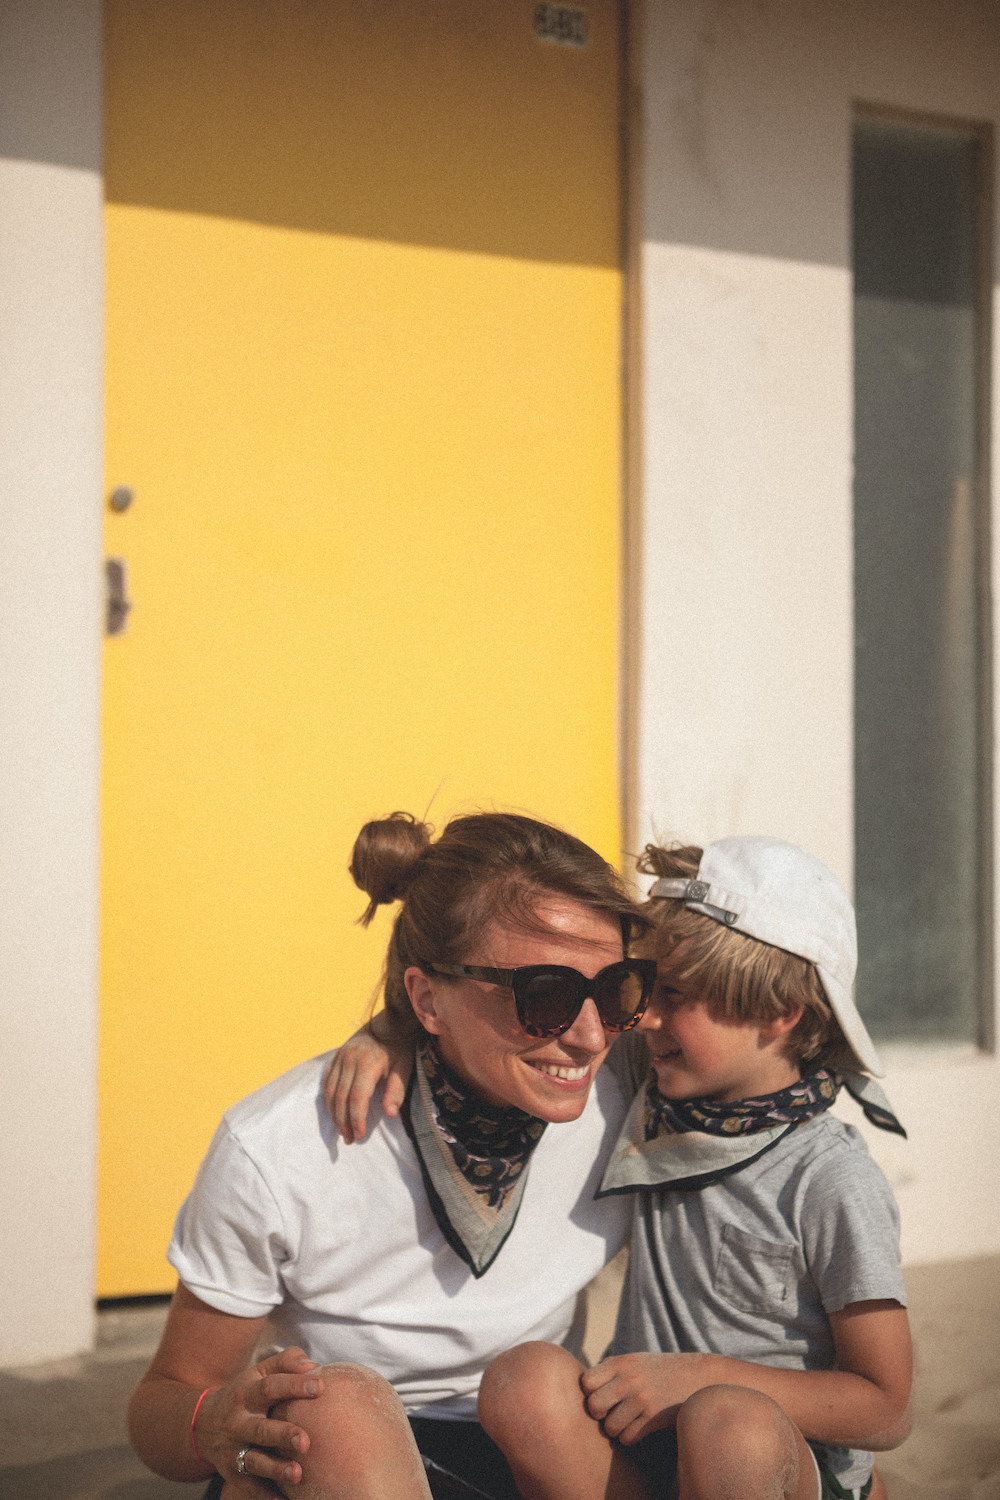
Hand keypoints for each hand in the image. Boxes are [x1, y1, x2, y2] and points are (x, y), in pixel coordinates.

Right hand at [194, 1347, 323, 1491]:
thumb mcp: (260, 1372)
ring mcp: (234, 1450)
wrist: (204, 1423)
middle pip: (260, 1429)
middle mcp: (238, 1423)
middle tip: (305, 1440)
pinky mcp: (233, 1473)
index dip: (294, 1385)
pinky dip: (265, 1496)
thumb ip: (286, 1362)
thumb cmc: (247, 1393)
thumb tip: (312, 1365)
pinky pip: (249, 1488)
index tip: (320, 1385)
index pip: (271, 1387)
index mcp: (247, 1394)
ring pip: (254, 1461)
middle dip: (282, 1435)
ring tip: (297, 1474)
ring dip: (275, 1469)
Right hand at [323, 1019, 412, 1142]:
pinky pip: (327, 1082)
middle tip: (350, 1140)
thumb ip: (396, 1090)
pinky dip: (328, 1100)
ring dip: (334, 1114)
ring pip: (330, 1091)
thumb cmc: (399, 1047)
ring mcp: (340, 1057)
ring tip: (342, 1131)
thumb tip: (390, 1114)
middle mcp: (349, 1059)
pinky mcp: (336, 1057)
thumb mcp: (404, 1067)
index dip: (356, 1118)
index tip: (360, 1135)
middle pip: (340, 1097)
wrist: (388, 1022)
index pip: (357, 1097)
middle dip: (344, 1121)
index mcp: (368, 1063)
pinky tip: (334, 1112)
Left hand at [581, 1352, 716, 1445]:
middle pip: (593, 1406)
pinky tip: (639, 1429)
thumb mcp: (635, 1361)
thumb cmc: (662, 1371)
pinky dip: (630, 1437)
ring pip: (610, 1427)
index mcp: (621, 1362)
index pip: (586, 1382)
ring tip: (626, 1422)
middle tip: (610, 1413)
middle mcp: (628, 1379)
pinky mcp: (655, 1417)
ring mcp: (642, 1398)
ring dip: (616, 1429)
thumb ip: (611, 1370)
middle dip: (599, 1414)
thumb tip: (583, 1387)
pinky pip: (628, 1437)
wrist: (700, 1376)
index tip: (601, 1396)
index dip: (589, 1393)